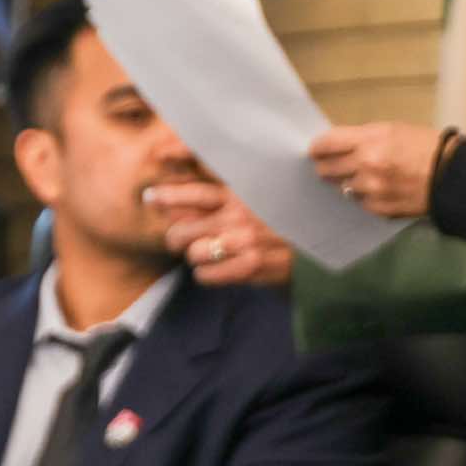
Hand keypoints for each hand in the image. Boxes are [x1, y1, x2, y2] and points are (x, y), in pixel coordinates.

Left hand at [149, 182, 296, 286]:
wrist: (314, 252)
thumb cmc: (276, 224)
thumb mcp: (252, 199)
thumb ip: (217, 198)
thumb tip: (174, 202)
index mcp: (240, 193)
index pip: (196, 191)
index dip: (169, 194)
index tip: (150, 197)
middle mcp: (240, 214)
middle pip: (183, 229)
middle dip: (175, 238)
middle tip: (178, 240)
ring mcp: (245, 240)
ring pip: (192, 253)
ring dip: (195, 256)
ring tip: (207, 255)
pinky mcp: (250, 265)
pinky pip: (205, 274)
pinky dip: (206, 274)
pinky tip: (216, 270)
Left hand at [309, 123, 440, 218]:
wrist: (454, 174)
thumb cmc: (426, 147)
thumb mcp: (392, 130)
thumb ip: (362, 138)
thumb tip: (336, 146)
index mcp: (369, 139)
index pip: (325, 144)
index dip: (317, 148)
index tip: (315, 151)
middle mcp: (366, 163)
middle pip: (326, 169)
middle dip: (327, 167)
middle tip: (332, 166)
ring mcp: (371, 188)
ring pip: (342, 187)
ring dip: (349, 183)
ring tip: (366, 177)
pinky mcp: (379, 207)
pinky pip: (360, 202)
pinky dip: (366, 197)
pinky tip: (380, 190)